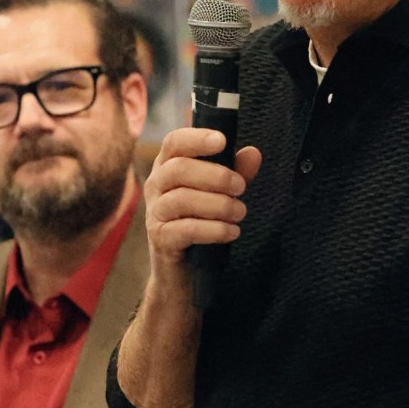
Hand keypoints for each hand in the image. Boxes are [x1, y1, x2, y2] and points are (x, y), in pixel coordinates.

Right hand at [144, 128, 261, 266]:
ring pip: (182, 199)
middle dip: (216, 176)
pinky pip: (185, 229)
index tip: (222, 141)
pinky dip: (214, 229)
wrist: (185, 269)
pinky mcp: (160, 239)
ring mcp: (155, 212)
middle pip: (179, 169)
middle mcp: (156, 185)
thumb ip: (236, 172)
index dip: (197, 138)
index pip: (174, 142)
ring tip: (240, 212)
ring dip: (218, 204)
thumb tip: (253, 153)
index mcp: (168, 166)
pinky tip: (232, 232)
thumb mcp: (222, 192)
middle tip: (241, 187)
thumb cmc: (202, 219)